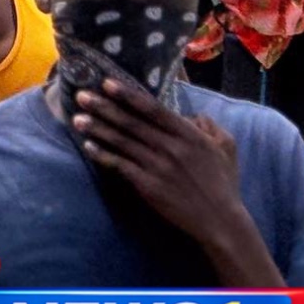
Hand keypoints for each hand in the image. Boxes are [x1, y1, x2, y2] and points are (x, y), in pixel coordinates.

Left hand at [68, 77, 248, 241]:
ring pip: (122, 143)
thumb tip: (191, 114)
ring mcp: (158, 167)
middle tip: (81, 95)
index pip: (152, 109)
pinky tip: (89, 146)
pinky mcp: (149, 186)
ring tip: (77, 118)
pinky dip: (104, 155)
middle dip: (104, 107)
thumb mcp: (226, 146)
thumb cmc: (223, 182)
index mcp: (188, 134)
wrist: (220, 220)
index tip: (107, 83)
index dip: (128, 95)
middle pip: (131, 123)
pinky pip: (121, 166)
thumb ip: (209, 125)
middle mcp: (171, 147)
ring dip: (98, 129)